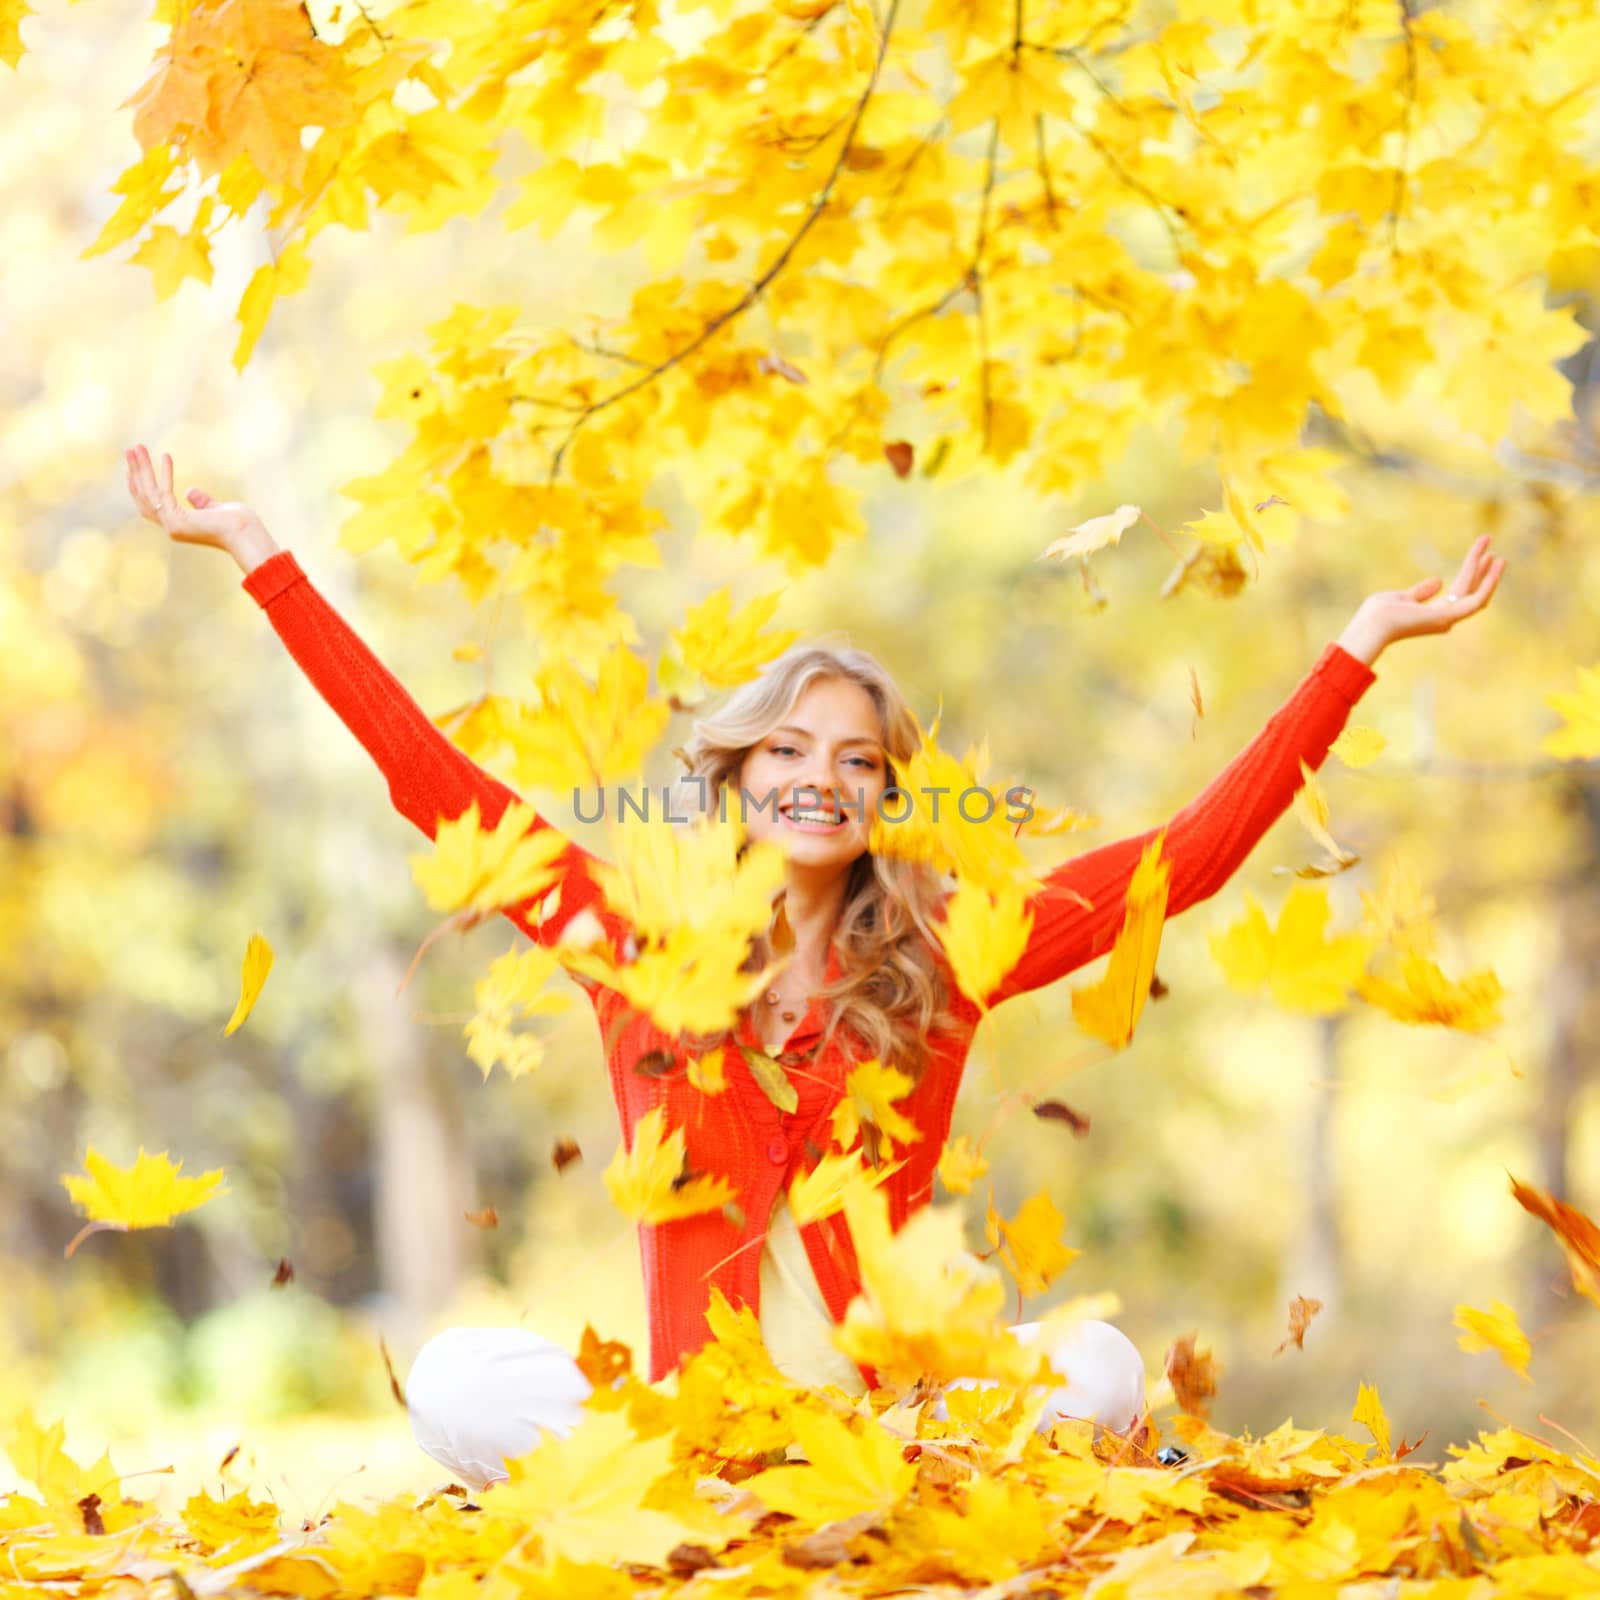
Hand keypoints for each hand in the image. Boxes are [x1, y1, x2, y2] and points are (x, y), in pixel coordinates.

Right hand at [124, 443, 268, 556]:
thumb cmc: (238, 524)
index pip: (150, 505)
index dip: (139, 486)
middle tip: (129, 450)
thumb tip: (190, 491)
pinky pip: (164, 491)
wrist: (248, 536)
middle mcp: (171, 527)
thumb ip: (202, 502)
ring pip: (148, 493)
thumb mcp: (216, 508)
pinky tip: (165, 455)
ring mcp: (172, 525)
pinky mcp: (177, 520)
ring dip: (141, 469)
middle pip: (143, 497)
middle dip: (135, 473)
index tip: (132, 469)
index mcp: (179, 526)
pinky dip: (164, 473)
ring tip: (136, 448)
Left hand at [1336, 534, 1504, 666]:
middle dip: (1482, 570)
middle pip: (1470, 590)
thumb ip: (1421, 592)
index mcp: (1435, 615)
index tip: (1481, 554)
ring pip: (1477, 593)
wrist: (1370, 624)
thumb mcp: (1401, 597)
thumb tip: (1439, 581)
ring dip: (1490, 575)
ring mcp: (1448, 619)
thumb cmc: (1378, 614)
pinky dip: (1488, 582)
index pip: (1460, 591)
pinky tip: (1495, 565)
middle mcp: (1445, 618)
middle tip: (1491, 547)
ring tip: (1499, 555)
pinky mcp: (1449, 616)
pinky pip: (1477, 599)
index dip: (1472, 573)